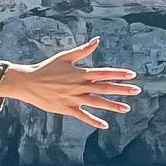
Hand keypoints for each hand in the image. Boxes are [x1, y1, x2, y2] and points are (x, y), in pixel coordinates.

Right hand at [0, 38, 141, 128]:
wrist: (28, 82)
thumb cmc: (47, 68)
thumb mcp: (65, 56)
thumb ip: (83, 50)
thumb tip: (97, 40)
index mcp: (81, 73)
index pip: (104, 73)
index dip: (119, 74)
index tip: (132, 75)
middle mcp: (79, 86)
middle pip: (105, 88)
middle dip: (122, 89)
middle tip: (136, 90)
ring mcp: (74, 98)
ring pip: (97, 103)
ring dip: (112, 106)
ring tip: (127, 108)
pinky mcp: (67, 109)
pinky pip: (83, 116)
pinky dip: (94, 121)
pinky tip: (105, 125)